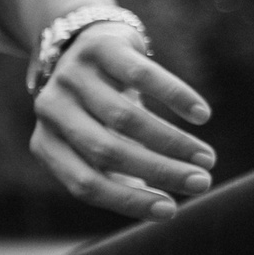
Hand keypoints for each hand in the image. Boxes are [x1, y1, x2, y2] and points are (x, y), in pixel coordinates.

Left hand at [29, 26, 214, 220]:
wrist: (83, 44)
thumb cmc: (97, 110)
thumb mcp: (98, 144)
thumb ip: (119, 177)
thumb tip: (164, 210)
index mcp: (46, 144)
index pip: (85, 184)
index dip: (130, 201)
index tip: (172, 210)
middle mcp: (52, 110)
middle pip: (107, 151)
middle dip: (160, 172)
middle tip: (202, 183)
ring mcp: (72, 76)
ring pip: (126, 118)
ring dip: (173, 142)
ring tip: (206, 158)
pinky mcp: (100, 47)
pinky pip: (143, 75)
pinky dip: (176, 97)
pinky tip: (202, 116)